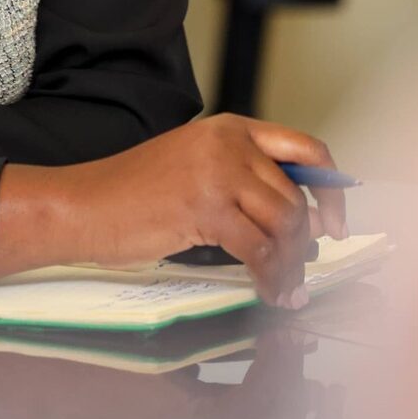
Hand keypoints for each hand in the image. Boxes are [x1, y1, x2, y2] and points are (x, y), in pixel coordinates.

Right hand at [0, 114, 349, 307]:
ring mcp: (216, 173)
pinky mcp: (206, 208)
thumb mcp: (194, 170)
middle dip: (308, 240)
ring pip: (285, 224)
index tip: (335, 219)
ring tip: (285, 285)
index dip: (332, 188)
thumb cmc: (130, 194)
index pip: (306, 149)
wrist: (82, 205)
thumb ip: (243, 181)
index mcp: (226, 129)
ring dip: (292, 263)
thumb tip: (303, 219)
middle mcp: (227, 144)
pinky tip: (267, 289)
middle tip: (302, 266)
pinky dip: (271, 276)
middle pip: (297, 196)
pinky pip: (260, 250)